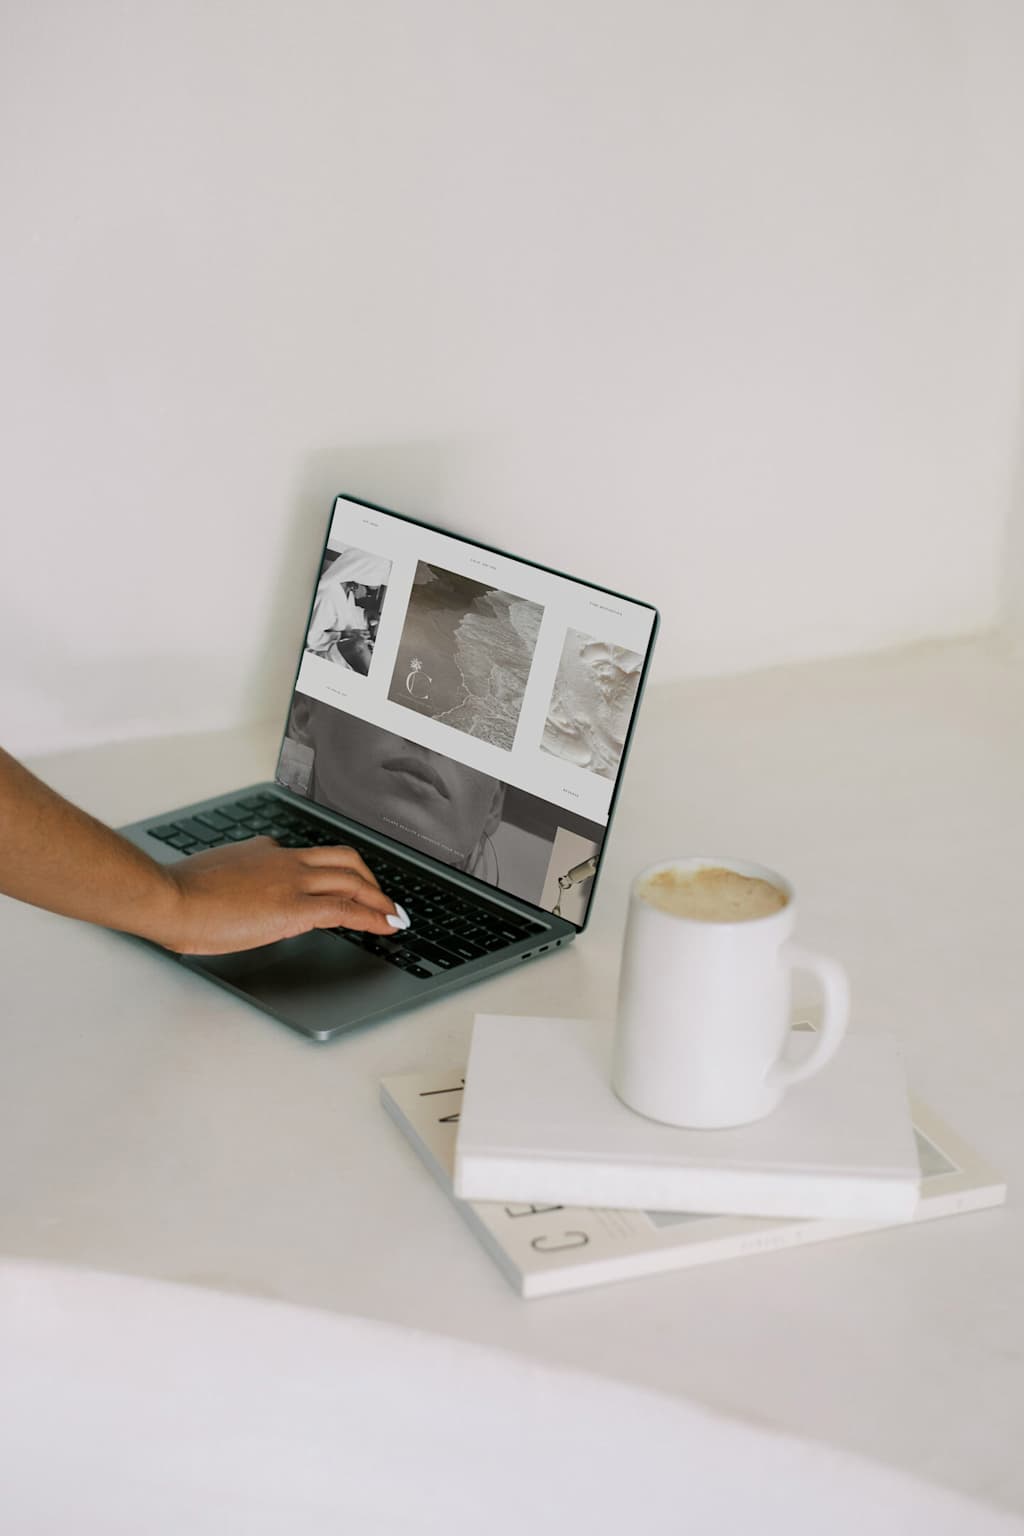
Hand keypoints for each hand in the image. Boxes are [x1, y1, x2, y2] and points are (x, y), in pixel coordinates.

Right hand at [156, 837, 406, 954]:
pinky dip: (373, 916)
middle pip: (343, 859)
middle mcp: (284, 860)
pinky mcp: (295, 908)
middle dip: (368, 877)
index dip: (329, 870)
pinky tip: (387, 925)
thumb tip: (235, 891)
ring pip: (352, 880)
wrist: (170, 897)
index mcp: (263, 852)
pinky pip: (346, 908)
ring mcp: (292, 881)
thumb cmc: (178, 894)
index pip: (306, 854)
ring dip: (379, 897)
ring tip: (393, 913)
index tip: (338, 881)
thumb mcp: (210, 876)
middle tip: (379, 896)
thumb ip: (232, 878)